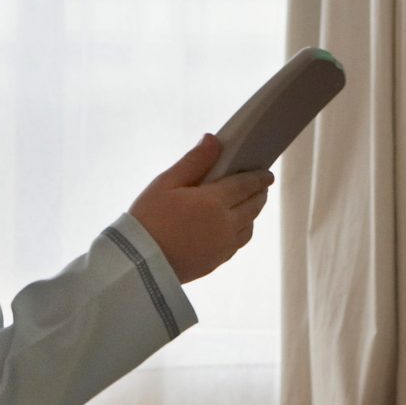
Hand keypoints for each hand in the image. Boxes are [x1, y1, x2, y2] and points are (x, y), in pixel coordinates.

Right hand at [127, 134, 273, 283]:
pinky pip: (238, 243)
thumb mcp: (166, 183)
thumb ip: (194, 161)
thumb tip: (214, 140)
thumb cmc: (148, 218)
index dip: (258, 177)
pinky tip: (235, 227)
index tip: (267, 173)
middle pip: (252, 206)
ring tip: (250, 205)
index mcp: (215, 202)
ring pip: (249, 227)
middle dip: (259, 193)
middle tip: (262, 186)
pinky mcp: (216, 262)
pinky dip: (243, 231)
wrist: (139, 264)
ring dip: (253, 213)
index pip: (246, 185)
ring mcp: (223, 246)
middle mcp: (226, 225)